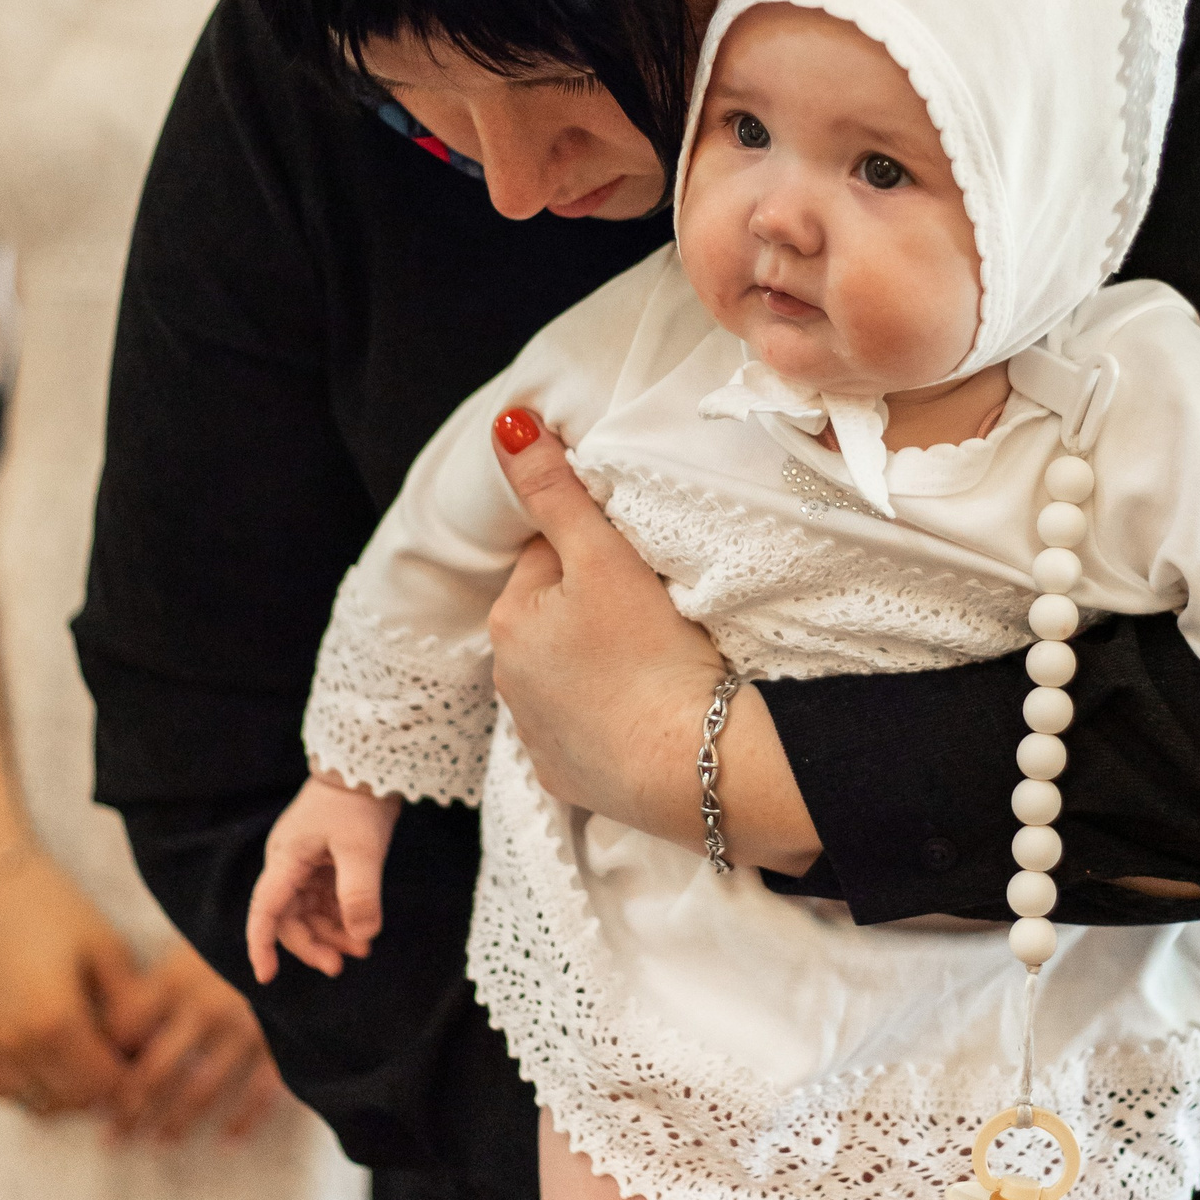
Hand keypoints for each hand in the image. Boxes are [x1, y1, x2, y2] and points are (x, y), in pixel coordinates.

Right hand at [0, 841, 157, 1117]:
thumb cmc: (50, 906)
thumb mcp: (106, 948)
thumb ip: (130, 1006)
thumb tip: (148, 1046)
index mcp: (55, 1023)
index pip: (102, 1085)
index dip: (130, 1079)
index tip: (143, 1058)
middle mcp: (15, 1045)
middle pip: (70, 1101)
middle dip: (101, 1089)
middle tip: (120, 1058)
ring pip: (34, 1102)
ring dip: (65, 1092)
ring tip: (87, 1057)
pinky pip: (3, 1088)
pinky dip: (31, 1085)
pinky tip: (51, 1056)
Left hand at [99, 935, 285, 1144]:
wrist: (298, 928)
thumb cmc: (226, 947)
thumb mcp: (185, 955)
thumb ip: (150, 992)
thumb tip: (108, 1040)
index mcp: (174, 982)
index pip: (126, 1033)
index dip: (104, 1066)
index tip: (89, 1096)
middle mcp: (204, 1007)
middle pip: (156, 1071)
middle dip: (130, 1111)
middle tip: (112, 1140)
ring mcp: (244, 1027)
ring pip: (200, 1089)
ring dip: (176, 1123)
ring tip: (158, 1142)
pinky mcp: (279, 1042)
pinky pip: (259, 1093)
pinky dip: (243, 1120)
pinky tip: (226, 1140)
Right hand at [247, 773, 401, 982]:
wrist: (365, 762)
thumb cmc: (357, 802)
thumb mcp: (362, 850)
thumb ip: (359, 895)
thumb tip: (362, 937)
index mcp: (286, 859)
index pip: (265, 911)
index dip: (262, 945)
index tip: (266, 977)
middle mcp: (288, 863)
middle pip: (289, 917)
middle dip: (312, 944)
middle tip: (339, 966)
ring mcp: (305, 861)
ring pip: (308, 910)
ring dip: (330, 932)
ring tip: (361, 950)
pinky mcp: (323, 858)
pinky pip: (324, 897)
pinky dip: (340, 915)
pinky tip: (361, 929)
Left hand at [489, 411, 820, 868]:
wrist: (691, 767)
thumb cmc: (650, 656)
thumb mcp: (603, 557)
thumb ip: (556, 490)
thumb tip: (507, 426)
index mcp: (510, 618)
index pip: (550, 557)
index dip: (599, 555)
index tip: (639, 574)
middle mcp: (508, 678)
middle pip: (556, 615)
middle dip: (594, 609)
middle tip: (653, 618)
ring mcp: (535, 733)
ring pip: (569, 670)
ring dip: (600, 661)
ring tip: (653, 665)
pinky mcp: (567, 773)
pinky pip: (584, 728)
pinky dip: (608, 717)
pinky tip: (644, 713)